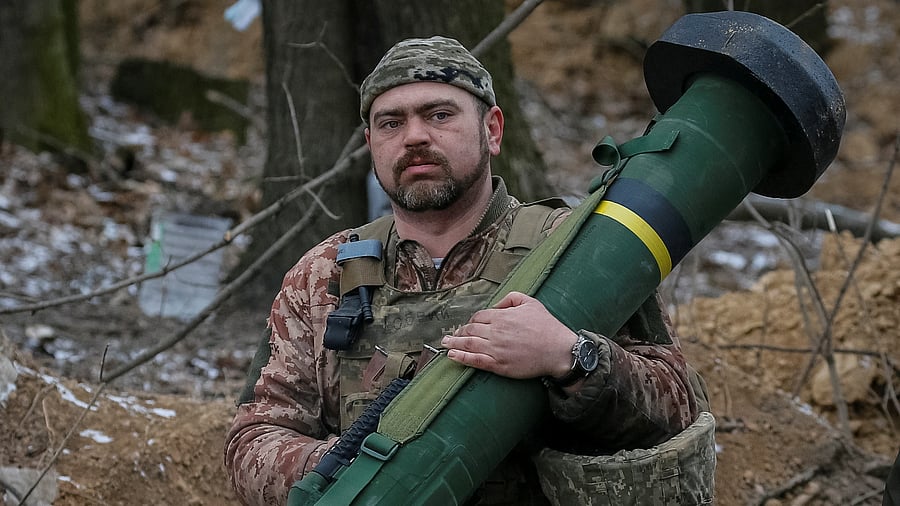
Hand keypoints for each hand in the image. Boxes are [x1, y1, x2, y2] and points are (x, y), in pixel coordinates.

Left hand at [440, 291, 576, 379]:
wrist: (558, 350)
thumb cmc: (547, 327)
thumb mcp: (531, 302)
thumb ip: (511, 298)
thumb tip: (496, 305)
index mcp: (502, 316)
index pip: (479, 316)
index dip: (472, 320)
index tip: (469, 324)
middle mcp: (496, 332)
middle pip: (470, 329)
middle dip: (459, 331)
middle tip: (451, 335)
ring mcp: (496, 349)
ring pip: (469, 344)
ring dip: (454, 343)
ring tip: (445, 343)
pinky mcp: (499, 365)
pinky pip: (475, 361)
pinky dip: (461, 357)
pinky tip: (452, 356)